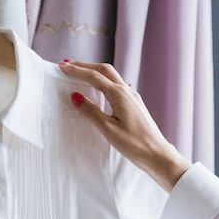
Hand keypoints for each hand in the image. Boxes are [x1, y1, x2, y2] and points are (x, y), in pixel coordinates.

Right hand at [58, 61, 191, 191]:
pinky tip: (99, 86)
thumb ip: (91, 111)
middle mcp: (127, 91)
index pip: (94, 77)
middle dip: (85, 65)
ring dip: (94, 71)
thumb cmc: (134, 143)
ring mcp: (132, 96)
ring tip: (80, 72)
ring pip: (111, 76)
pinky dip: (103, 81)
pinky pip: (116, 85)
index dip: (77, 71)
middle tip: (68, 65)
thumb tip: (76, 97)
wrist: (156, 153)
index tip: (62, 66)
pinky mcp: (134, 103)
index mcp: (119, 95)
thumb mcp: (108, 128)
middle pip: (103, 70)